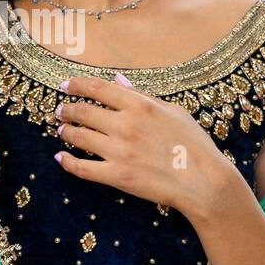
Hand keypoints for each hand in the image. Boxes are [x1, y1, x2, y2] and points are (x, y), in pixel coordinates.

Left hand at [53, 73, 240, 219]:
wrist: (203, 182)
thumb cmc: (194, 145)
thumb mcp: (174, 111)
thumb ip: (143, 96)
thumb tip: (119, 82)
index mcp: (140, 106)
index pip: (98, 89)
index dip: (77, 85)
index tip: (65, 85)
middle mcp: (125, 125)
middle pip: (83, 112)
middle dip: (67, 110)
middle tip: (61, 111)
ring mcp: (119, 151)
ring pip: (79, 137)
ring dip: (66, 132)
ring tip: (62, 131)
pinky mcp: (117, 176)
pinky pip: (82, 168)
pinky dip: (67, 162)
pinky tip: (61, 157)